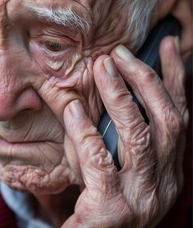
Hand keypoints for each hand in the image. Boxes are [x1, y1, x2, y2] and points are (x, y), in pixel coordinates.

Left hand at [62, 36, 188, 226]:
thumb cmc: (103, 206)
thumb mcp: (125, 173)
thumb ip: (126, 143)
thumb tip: (117, 95)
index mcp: (169, 171)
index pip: (179, 118)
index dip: (176, 79)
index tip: (169, 45)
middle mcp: (163, 182)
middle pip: (166, 121)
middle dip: (146, 80)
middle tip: (120, 52)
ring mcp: (140, 196)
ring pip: (139, 136)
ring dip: (121, 97)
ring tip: (101, 68)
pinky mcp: (110, 207)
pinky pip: (99, 161)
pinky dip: (85, 131)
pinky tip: (73, 109)